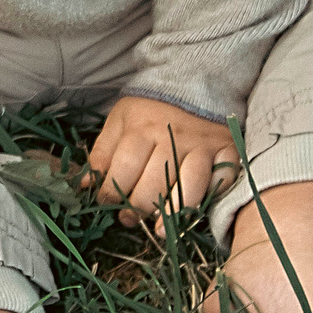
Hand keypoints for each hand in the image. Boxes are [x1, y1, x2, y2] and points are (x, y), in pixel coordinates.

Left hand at [81, 97, 238, 227]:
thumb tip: (86, 186)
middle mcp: (173, 137)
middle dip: (138, 208)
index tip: (106, 203)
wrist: (193, 83)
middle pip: (154, 184)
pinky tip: (194, 211)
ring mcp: (202, 146)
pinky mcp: (226, 151)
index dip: (111, 192)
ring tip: (157, 229)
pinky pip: (221, 181)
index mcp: (142, 129)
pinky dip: (211, 197)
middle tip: (130, 217)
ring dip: (171, 213)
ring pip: (188, 188)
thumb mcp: (119, 121)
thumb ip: (102, 152)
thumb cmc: (150, 110)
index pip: (124, 168)